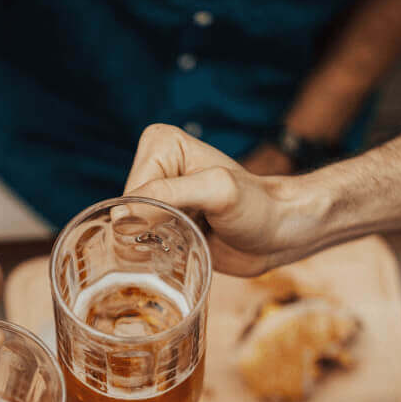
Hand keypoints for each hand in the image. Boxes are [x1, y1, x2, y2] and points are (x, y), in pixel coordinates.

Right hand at [124, 124, 318, 276]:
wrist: (280, 234)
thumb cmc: (258, 207)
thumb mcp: (217, 192)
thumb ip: (168, 196)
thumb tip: (121, 215)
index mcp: (161, 144)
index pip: (130, 192)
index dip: (150, 216)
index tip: (189, 220)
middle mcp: (155, 167)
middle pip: (125, 214)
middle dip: (148, 233)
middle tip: (188, 234)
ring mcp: (157, 198)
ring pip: (127, 232)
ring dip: (150, 248)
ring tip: (186, 243)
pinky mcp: (162, 223)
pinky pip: (137, 245)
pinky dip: (153, 257)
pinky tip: (179, 254)